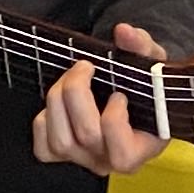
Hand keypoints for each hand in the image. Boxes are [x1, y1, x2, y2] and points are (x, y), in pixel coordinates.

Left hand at [35, 24, 171, 174]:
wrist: (128, 98)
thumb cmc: (144, 86)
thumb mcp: (151, 63)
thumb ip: (142, 46)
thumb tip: (123, 32)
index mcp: (141, 148)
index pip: (122, 153)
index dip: (115, 119)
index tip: (119, 94)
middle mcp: (110, 160)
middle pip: (86, 136)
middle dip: (78, 92)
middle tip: (85, 66)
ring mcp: (84, 160)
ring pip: (60, 141)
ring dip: (58, 100)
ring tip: (70, 78)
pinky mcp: (60, 156)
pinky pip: (43, 147)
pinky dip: (44, 120)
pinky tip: (59, 103)